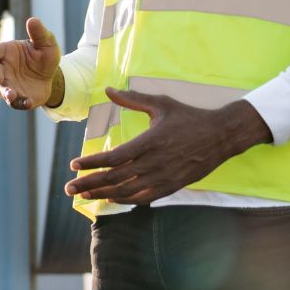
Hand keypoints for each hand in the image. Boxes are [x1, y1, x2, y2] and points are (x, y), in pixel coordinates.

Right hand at [0, 17, 62, 110]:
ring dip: (5, 91)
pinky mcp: (17, 98)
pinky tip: (29, 102)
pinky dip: (21, 102)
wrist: (52, 75)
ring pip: (0, 89)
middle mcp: (4, 68)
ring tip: (11, 94)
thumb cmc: (44, 55)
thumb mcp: (46, 42)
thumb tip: (32, 20)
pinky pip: (16, 102)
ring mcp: (9, 84)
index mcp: (7, 52)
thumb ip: (39, 32)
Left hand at [65, 87, 272, 203]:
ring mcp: (164, 177)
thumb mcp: (160, 104)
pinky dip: (126, 201)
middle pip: (115, 178)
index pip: (114, 158)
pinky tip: (111, 199)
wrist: (221, 136)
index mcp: (150, 141)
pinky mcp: (172, 186)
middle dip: (89, 184)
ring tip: (84, 196)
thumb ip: (132, 100)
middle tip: (69, 189)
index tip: (74, 165)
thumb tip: (108, 89)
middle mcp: (155, 163)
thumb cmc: (188, 117)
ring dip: (103, 195)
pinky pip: (145, 198)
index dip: (92, 163)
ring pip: (127, 192)